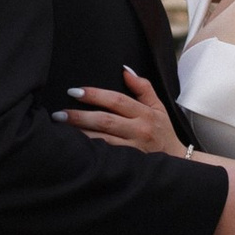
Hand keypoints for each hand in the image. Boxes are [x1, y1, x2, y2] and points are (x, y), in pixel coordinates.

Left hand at [57, 67, 180, 156]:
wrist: (176, 161)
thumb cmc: (162, 131)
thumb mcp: (157, 106)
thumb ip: (142, 87)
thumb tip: (125, 70)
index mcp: (145, 114)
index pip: (117, 100)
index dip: (95, 95)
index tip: (74, 92)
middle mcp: (139, 131)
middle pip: (106, 121)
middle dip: (80, 117)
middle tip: (58, 114)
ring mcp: (133, 149)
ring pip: (103, 141)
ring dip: (80, 136)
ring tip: (60, 130)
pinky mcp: (128, 164)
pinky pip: (106, 157)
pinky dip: (90, 152)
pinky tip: (75, 148)